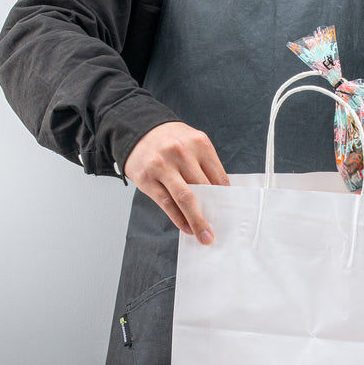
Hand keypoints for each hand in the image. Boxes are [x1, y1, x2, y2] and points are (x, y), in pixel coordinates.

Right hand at [123, 122, 229, 243]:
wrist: (134, 127)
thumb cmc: (169, 140)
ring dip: (197, 221)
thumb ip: (204, 166)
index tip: (229, 214)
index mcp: (199, 144)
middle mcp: (181, 153)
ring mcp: (162, 165)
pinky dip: (178, 218)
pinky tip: (186, 228)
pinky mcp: (147, 178)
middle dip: (214, 212)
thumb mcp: (191, 142)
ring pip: (185, 198)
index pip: (219, 177)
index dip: (226, 199)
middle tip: (220, 230)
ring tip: (204, 237)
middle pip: (204, 189)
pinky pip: (166, 203)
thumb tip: (218, 198)